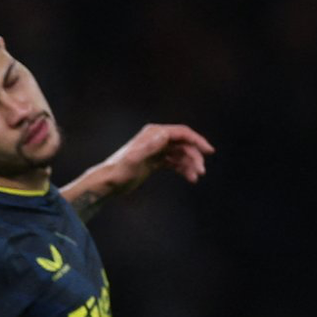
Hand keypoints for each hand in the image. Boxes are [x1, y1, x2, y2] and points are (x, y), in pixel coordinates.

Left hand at [93, 123, 213, 195]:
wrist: (108, 183)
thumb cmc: (119, 171)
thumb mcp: (134, 159)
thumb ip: (149, 147)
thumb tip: (165, 134)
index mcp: (153, 133)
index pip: (181, 133)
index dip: (197, 140)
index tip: (209, 151)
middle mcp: (156, 138)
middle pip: (183, 144)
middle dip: (194, 156)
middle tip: (201, 171)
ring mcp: (156, 150)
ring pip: (180, 154)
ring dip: (190, 164)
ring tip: (195, 178)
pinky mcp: (155, 161)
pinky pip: (174, 162)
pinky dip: (183, 169)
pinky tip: (190, 178)